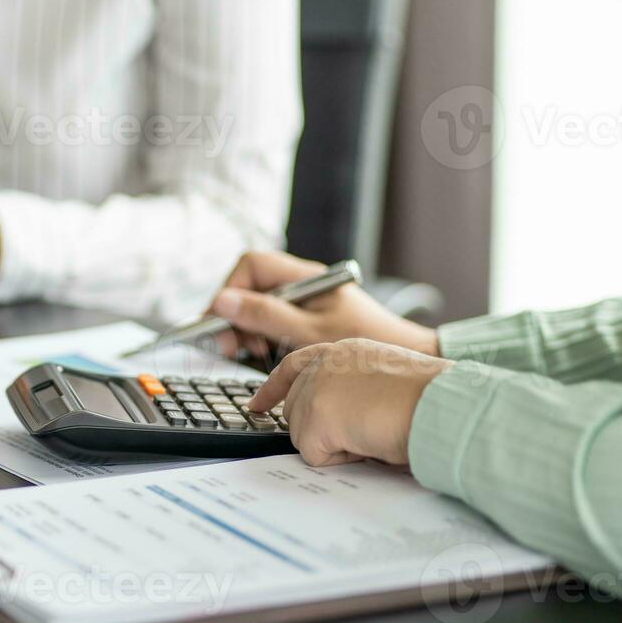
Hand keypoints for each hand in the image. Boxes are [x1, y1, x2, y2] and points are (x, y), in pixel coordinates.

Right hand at [210, 251, 439, 357]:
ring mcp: (303, 299)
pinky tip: (265, 351)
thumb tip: (223, 302)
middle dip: (233, 314)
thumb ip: (265, 315)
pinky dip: (260, 334)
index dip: (229, 290)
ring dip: (245, 327)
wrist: (403, 356)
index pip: (250, 265)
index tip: (218, 322)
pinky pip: (271, 318)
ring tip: (249, 350)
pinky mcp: (305, 316)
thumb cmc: (363, 343)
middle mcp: (302, 282)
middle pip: (250, 284)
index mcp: (304, 275)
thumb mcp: (307, 333)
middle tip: (227, 345)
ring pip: (257, 303)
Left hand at [246, 339, 453, 465]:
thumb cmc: (432, 396)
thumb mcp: (385, 377)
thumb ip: (352, 387)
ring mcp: (316, 389)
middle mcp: (325, 364)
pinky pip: (315, 455)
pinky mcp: (315, 418)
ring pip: (302, 434)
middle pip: (293, 409)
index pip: (294, 366)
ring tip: (372, 430)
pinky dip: (343, 458)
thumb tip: (339, 415)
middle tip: (361, 430)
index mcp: (344, 350)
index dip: (273, 388)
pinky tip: (368, 440)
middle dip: (319, 428)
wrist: (444, 403)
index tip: (257, 404)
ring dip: (335, 443)